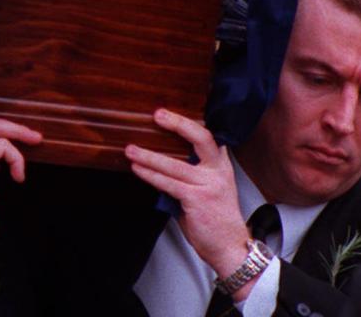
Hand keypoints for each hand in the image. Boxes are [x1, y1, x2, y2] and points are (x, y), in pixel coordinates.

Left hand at [125, 109, 253, 298]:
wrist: (229, 246)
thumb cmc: (214, 217)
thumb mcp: (208, 187)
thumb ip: (191, 171)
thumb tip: (160, 159)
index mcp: (220, 165)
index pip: (207, 136)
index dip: (187, 122)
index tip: (167, 113)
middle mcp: (217, 171)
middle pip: (201, 139)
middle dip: (178, 124)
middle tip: (157, 115)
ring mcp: (208, 185)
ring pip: (174, 165)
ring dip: (148, 156)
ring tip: (130, 150)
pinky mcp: (197, 199)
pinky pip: (168, 184)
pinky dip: (150, 175)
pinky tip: (138, 169)